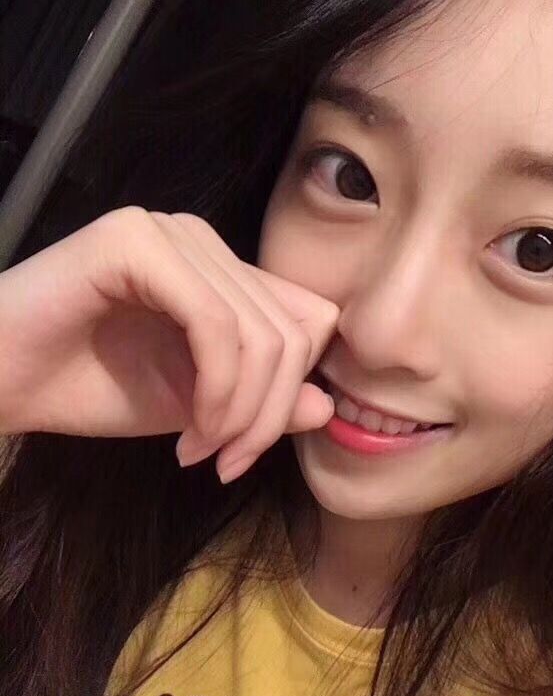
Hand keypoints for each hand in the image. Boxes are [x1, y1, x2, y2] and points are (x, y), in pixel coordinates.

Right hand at [0, 206, 338, 482]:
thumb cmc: (83, 388)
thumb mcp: (194, 408)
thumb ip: (260, 403)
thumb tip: (327, 407)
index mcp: (221, 270)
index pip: (307, 322)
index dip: (289, 393)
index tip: (240, 453)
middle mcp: (204, 241)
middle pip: (294, 332)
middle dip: (266, 417)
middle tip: (221, 462)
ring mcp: (171, 233)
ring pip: (262, 334)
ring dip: (240, 413)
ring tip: (198, 451)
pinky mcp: (136, 241)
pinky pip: (214, 323)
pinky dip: (215, 390)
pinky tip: (184, 430)